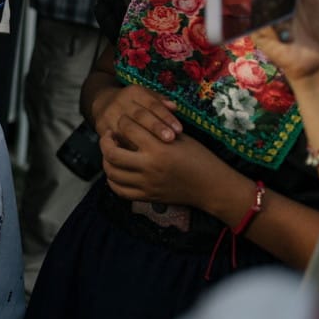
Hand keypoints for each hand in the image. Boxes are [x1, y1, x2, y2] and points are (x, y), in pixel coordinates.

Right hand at [91, 84, 180, 144]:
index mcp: (134, 92)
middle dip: (155, 127)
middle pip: (139, 115)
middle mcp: (120, 102)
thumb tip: (174, 107)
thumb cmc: (135, 104)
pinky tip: (141, 157)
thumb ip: (161, 102)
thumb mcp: (147, 97)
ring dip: (143, 141)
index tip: (179, 129)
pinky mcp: (102, 128)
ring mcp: (109, 115)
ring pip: (127, 129)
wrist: (103, 103)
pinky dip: (128, 149)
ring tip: (157, 151)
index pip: (152, 103)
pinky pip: (116, 140)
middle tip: (170, 138)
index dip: (165, 116)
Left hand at [100, 125, 217, 206]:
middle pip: (111, 153)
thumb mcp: (180, 137)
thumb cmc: (200, 157)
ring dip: (106, 160)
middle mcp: (150, 167)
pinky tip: (116, 170)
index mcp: (159, 148)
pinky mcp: (147, 197)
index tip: (124, 120)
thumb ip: (156, 129)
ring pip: (111, 172)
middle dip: (105, 141)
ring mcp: (147, 184)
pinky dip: (112, 180)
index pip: (127, 129)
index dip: (123, 121)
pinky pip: (119, 190)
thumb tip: (133, 121)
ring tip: (111, 152)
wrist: (213, 187)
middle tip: (109, 135)